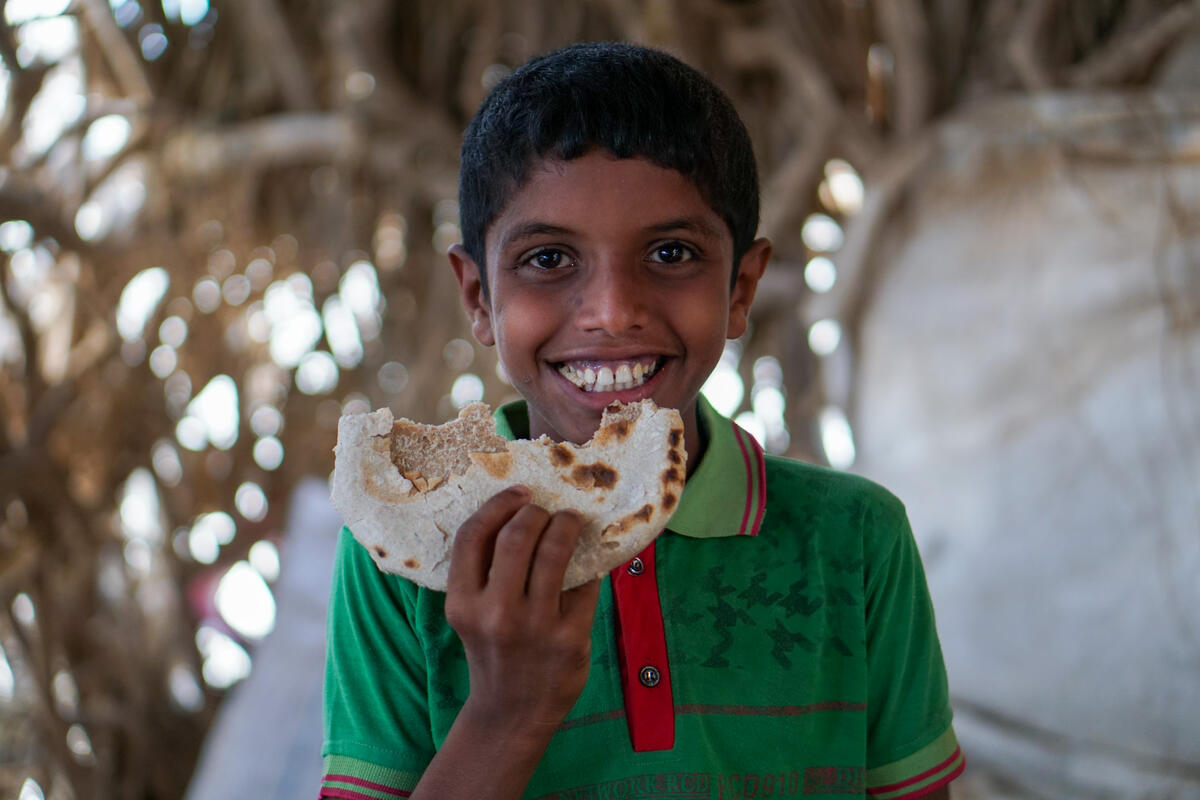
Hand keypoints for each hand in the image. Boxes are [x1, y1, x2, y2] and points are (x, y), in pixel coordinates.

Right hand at [444, 485, 601, 743]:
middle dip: (535, 512)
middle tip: (546, 510)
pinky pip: (584, 581)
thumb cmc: (493, 650)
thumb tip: (520, 508)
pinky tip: (588, 556)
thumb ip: (484, 571)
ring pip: (554, 552)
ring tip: (571, 521)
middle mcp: (495, 613)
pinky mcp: (570, 638)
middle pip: (516, 536)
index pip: (472, 536)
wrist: (512, 713)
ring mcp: (535, 626)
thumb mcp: (472, 614)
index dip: (498, 505)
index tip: (519, 492)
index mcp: (462, 603)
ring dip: (566, 525)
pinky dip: (588, 562)